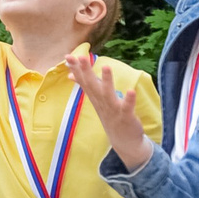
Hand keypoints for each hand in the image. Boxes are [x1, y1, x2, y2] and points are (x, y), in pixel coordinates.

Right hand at [67, 50, 151, 167]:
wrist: (124, 141)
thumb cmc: (111, 116)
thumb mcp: (96, 100)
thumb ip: (85, 85)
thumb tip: (70, 74)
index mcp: (95, 98)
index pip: (83, 80)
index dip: (76, 68)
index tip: (68, 56)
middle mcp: (101, 103)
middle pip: (92, 85)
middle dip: (86, 71)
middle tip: (81, 56)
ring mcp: (113, 110)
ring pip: (108, 94)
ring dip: (106, 81)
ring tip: (106, 67)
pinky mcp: (126, 117)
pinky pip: (127, 108)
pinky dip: (128, 100)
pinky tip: (131, 91)